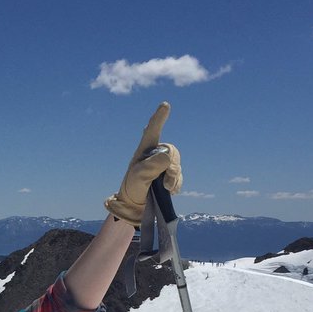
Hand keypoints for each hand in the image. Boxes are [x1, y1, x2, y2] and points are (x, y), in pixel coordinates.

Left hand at [104, 101, 182, 227]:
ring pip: (177, 164)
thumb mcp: (138, 177)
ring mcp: (164, 165)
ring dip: (175, 177)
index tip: (165, 105)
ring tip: (167, 188)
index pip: (152, 131)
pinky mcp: (170, 176)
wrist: (136, 206)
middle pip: (172, 151)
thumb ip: (151, 166)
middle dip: (172, 166)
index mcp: (144, 150)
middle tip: (167, 182)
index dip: (158, 119)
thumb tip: (168, 157)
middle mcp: (155, 155)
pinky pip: (179, 176)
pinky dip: (177, 183)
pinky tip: (171, 191)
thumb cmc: (133, 187)